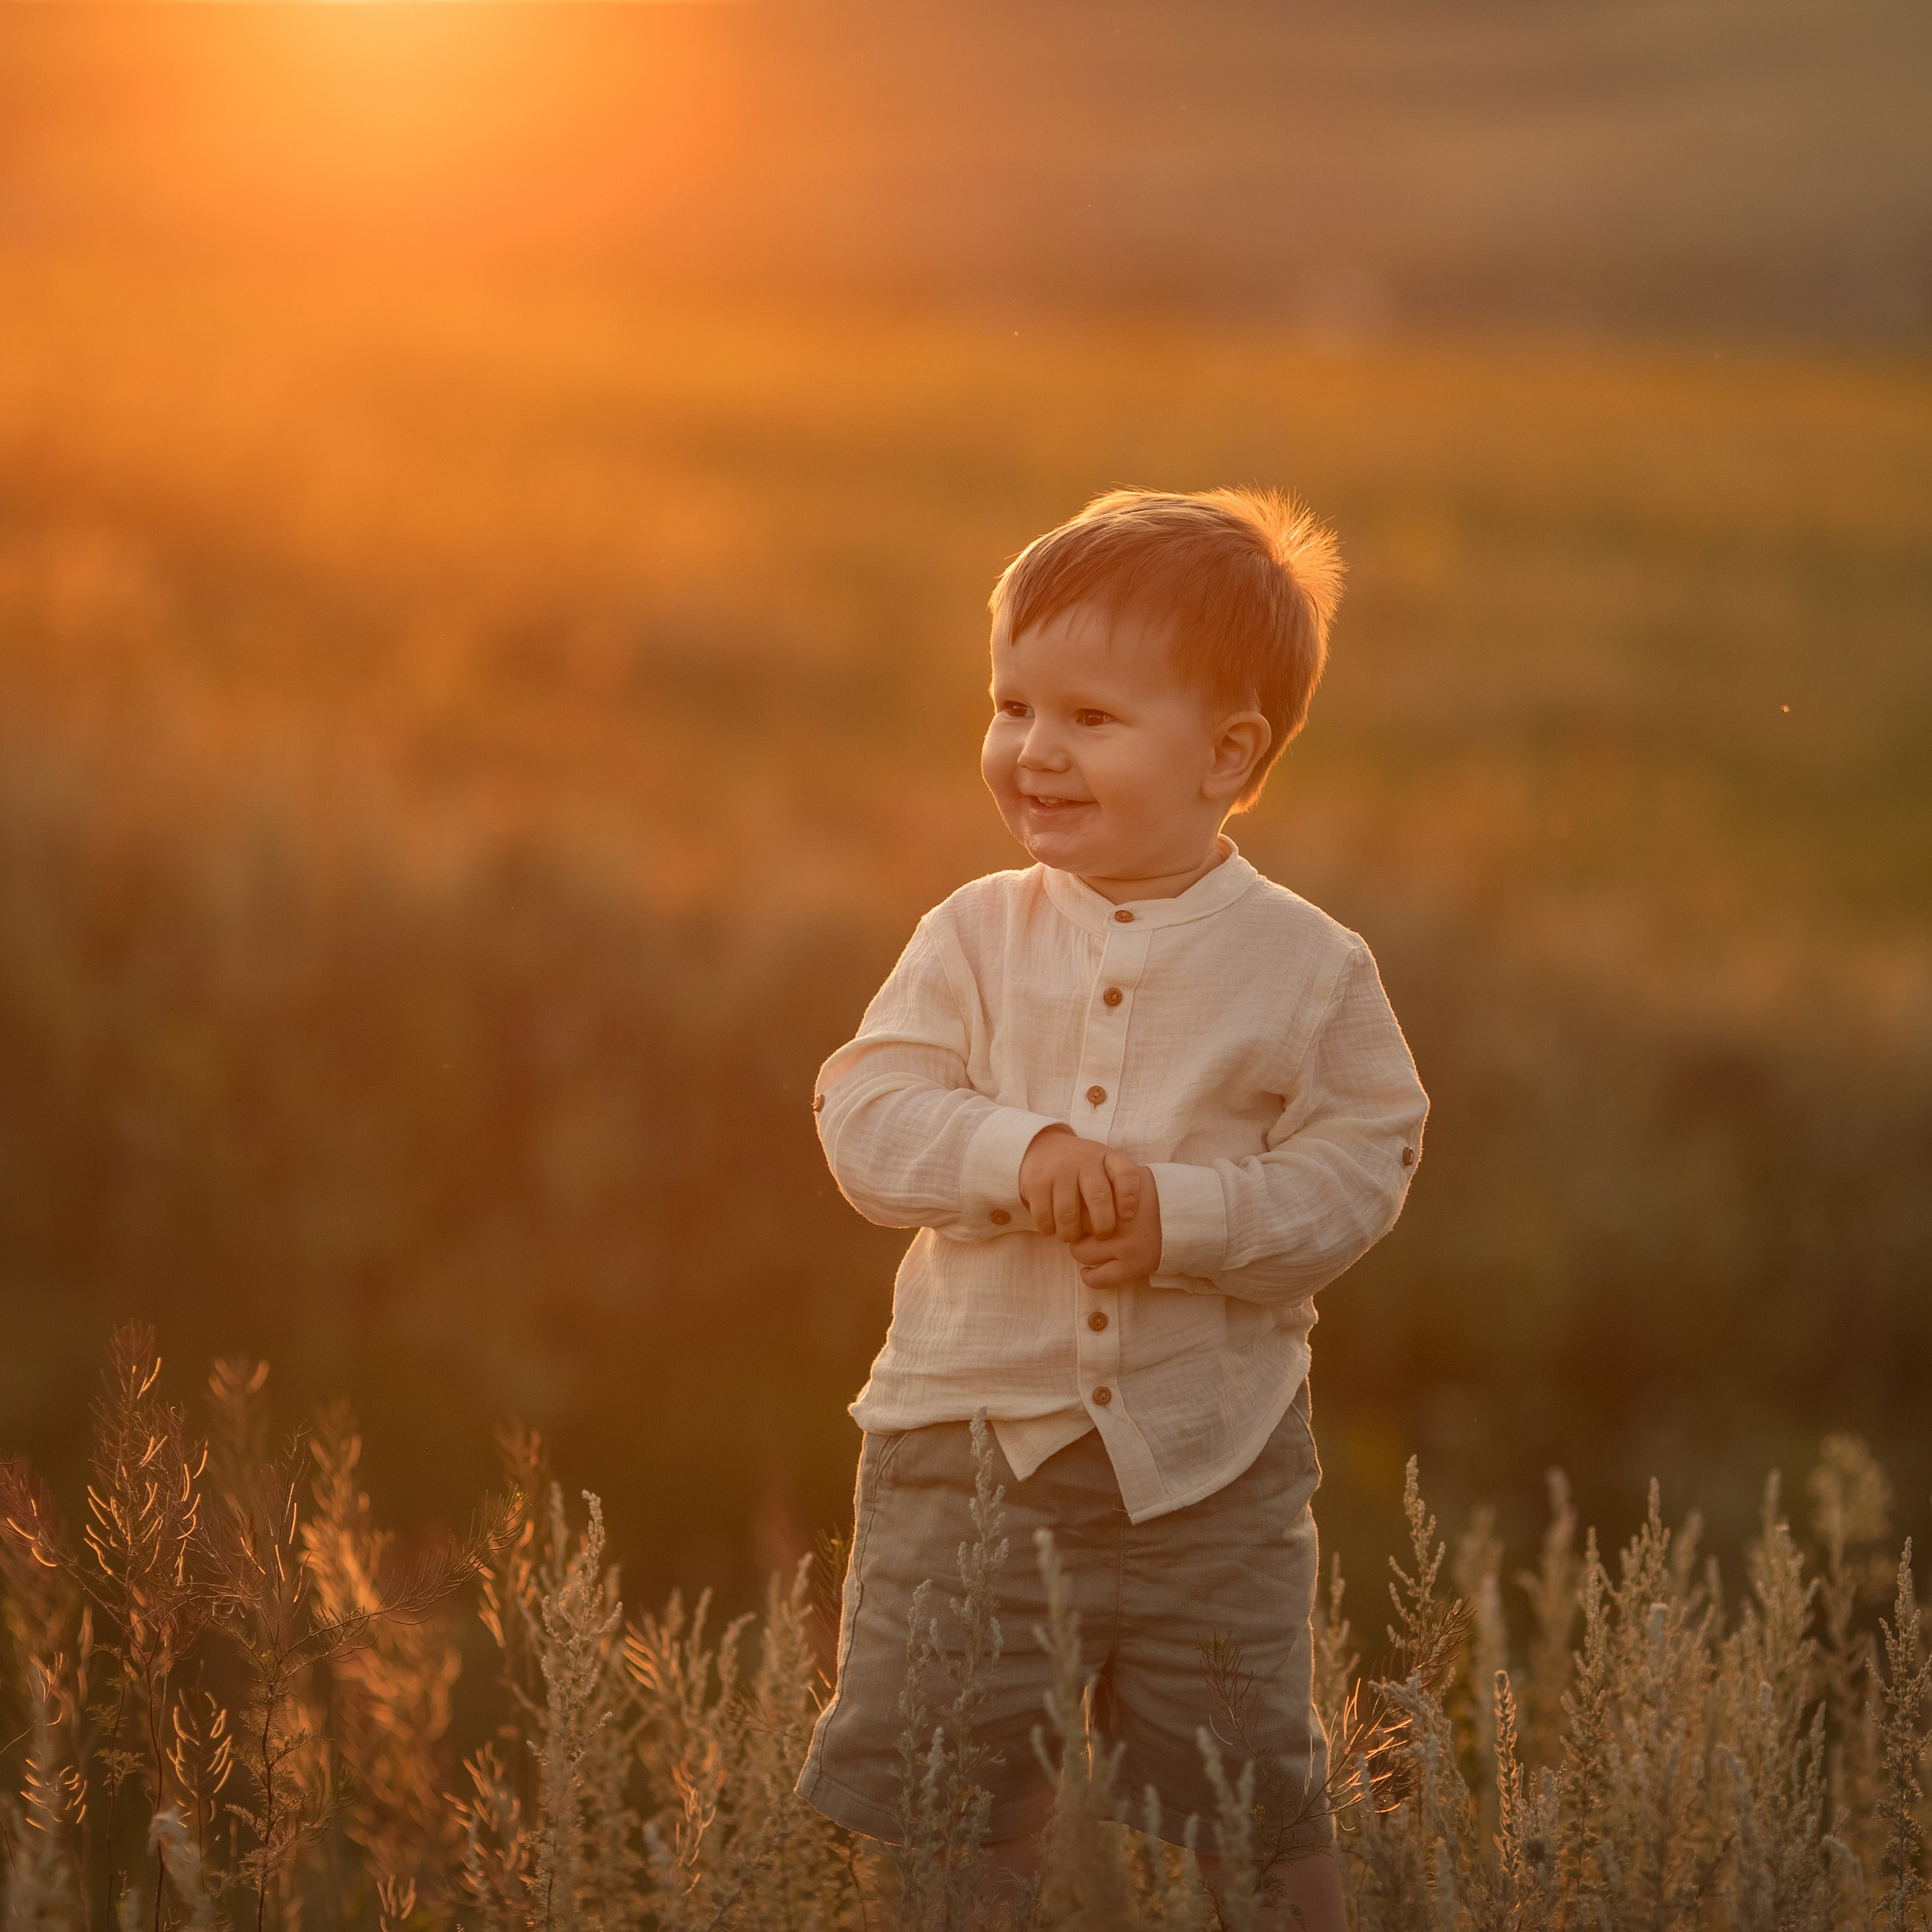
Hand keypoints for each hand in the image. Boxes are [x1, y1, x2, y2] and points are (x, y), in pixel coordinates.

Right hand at [1017, 1126, 1143, 1243]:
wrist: (1042, 1147)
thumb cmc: (1083, 1169)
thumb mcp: (1104, 1168)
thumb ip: (1118, 1188)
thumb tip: (1127, 1224)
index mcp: (1107, 1157)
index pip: (1126, 1174)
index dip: (1129, 1197)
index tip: (1128, 1217)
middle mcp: (1084, 1160)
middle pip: (1098, 1198)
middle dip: (1102, 1225)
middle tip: (1101, 1236)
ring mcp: (1059, 1170)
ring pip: (1068, 1214)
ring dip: (1071, 1233)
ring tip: (1072, 1236)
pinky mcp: (1036, 1182)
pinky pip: (1044, 1216)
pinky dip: (1049, 1229)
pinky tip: (1052, 1228)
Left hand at [1071, 1166, 1161, 1288]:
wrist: (1189, 1216)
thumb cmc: (1156, 1195)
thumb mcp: (1132, 1177)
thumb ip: (1107, 1179)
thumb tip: (1079, 1179)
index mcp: (1115, 1196)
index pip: (1076, 1200)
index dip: (1073, 1203)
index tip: (1075, 1206)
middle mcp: (1117, 1221)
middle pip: (1075, 1224)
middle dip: (1074, 1225)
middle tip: (1081, 1227)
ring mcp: (1125, 1245)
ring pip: (1080, 1251)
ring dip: (1080, 1249)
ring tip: (1088, 1245)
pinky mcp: (1133, 1266)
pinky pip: (1100, 1278)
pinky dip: (1089, 1276)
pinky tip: (1089, 1270)